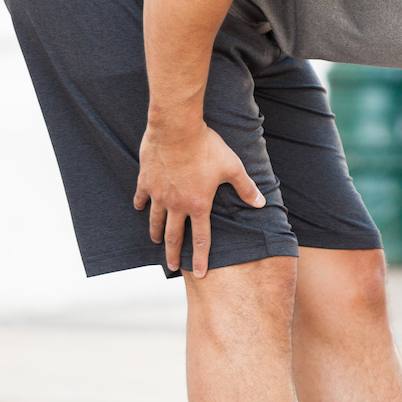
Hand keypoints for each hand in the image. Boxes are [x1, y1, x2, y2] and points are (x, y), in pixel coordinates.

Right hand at [132, 120, 264, 276]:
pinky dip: (140, 204)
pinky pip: (141, 197)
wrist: (177, 128)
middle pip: (174, 236)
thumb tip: (261, 203)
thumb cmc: (207, 147)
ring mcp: (158, 193)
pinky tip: (139, 208)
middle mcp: (176, 204)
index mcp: (198, 205)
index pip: (201, 239)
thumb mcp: (232, 167)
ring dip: (156, 233)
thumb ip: (246, 188)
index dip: (201, 258)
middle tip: (172, 266)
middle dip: (173, 254)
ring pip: (155, 220)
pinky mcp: (146, 180)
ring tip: (156, 241)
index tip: (200, 273)